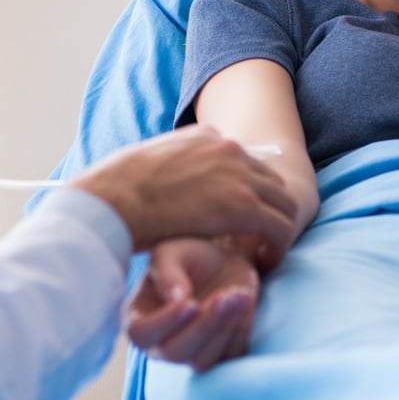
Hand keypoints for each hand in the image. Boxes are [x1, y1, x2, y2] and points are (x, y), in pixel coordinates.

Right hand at [71, 125, 296, 264]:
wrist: (114, 198)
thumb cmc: (116, 190)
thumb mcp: (146, 163)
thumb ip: (166, 168)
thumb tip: (158, 183)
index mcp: (206, 136)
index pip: (242, 161)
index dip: (244, 192)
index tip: (234, 219)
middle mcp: (228, 148)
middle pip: (270, 179)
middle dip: (267, 209)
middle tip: (255, 239)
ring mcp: (239, 174)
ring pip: (284, 202)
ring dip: (277, 228)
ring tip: (262, 254)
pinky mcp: (244, 204)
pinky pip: (282, 227)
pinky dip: (279, 247)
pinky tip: (263, 263)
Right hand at [125, 238, 259, 371]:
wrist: (221, 261)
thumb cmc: (187, 254)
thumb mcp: (171, 253)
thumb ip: (168, 273)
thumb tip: (175, 298)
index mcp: (139, 316)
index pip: (141, 333)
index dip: (165, 323)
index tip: (190, 302)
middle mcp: (160, 343)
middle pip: (175, 352)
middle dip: (203, 326)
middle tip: (224, 297)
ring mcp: (190, 353)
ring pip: (203, 359)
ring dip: (224, 327)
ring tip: (239, 294)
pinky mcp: (219, 354)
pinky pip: (229, 356)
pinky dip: (240, 330)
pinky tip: (245, 300)